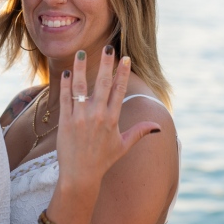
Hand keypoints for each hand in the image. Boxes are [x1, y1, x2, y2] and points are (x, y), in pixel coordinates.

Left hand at [56, 46, 160, 191]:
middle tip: (108, 47)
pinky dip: (66, 85)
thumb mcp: (123, 146)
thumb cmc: (103, 161)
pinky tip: (68, 72)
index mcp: (112, 119)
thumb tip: (158, 126)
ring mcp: (80, 118)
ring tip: (81, 52)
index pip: (119, 90)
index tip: (124, 58)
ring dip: (81, 68)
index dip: (122, 73)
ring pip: (80, 87)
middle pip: (102, 84)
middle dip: (106, 64)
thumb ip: (140, 132)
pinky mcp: (65, 122)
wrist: (80, 176)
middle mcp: (97, 116)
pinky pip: (65, 99)